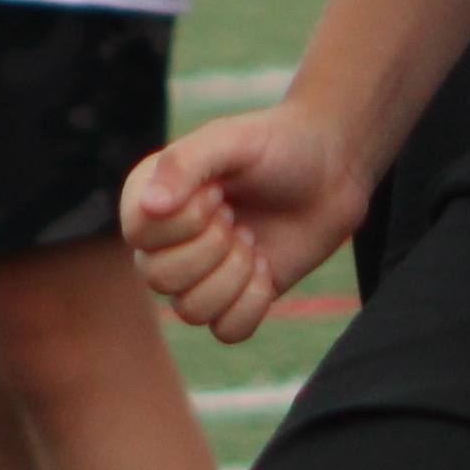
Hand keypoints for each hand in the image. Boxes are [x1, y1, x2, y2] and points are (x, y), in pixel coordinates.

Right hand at [122, 99, 370, 344]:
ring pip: (192, 311)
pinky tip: (267, 266)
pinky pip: (227, 330)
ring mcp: (200, 274)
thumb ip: (184, 164)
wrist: (331, 169)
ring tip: (253, 240)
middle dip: (213, 247)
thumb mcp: (230, 139)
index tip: (220, 192)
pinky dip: (253, 301)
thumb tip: (149, 207)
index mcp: (151, 199)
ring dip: (234, 274)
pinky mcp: (235, 298)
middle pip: (159, 279)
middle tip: (239, 216)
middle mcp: (166, 242)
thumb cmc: (275, 146)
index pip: (138, 235)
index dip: (186, 221)